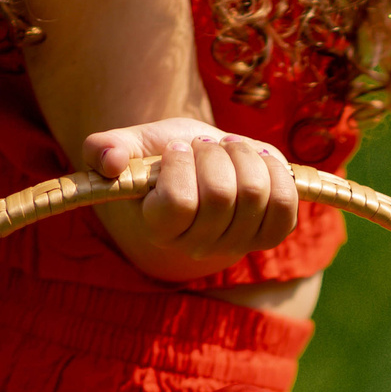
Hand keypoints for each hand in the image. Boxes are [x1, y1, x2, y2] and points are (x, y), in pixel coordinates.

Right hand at [85, 118, 300, 276]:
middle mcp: (199, 246)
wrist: (205, 165)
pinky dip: (276, 170)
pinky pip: (285, 202)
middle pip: (221, 195)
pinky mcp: (272, 233)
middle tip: (206, 146)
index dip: (181, 167)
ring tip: (229, 150)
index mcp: (159, 227)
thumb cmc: (165, 157)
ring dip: (244, 156)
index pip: (177, 203)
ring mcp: (238, 243)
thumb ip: (105, 148)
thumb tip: (107, 161)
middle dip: (215, 154)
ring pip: (256, 193)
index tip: (178, 148)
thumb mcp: (132, 146)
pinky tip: (259, 160)